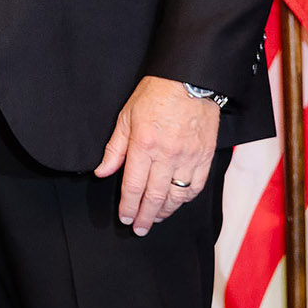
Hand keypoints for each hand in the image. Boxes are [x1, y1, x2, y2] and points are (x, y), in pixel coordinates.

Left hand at [95, 76, 218, 236]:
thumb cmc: (157, 94)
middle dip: (145, 216)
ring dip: (165, 211)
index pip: (133, 186)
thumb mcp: (126, 117)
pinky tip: (177, 203)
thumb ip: (114, 148)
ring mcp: (188, 157)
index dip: (128, 206)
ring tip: (155, 218)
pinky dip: (186, 198)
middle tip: (139, 228)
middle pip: (154, 196)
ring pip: (176, 195)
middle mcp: (167, 155)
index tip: (125, 217)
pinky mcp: (205, 156)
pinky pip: (196, 186)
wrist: (191, 80)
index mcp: (144, 145)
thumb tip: (102, 172)